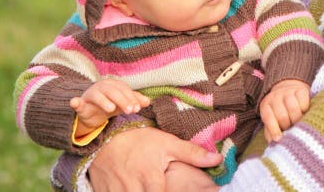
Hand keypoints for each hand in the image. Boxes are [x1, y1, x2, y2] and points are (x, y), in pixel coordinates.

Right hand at [70, 78, 150, 134]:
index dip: (131, 98)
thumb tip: (148, 102)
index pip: (124, 89)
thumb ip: (135, 101)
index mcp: (113, 85)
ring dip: (104, 101)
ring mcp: (90, 95)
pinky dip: (76, 102)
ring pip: (97, 96)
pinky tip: (75, 102)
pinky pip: (77, 103)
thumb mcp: (123, 104)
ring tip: (111, 109)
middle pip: (113, 91)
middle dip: (122, 100)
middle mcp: (101, 87)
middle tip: (130, 111)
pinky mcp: (80, 104)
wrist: (92, 114)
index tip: (137, 108)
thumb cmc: (110, 105)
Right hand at [89, 127, 222, 191]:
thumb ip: (192, 153)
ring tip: (147, 188)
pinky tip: (134, 189)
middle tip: (160, 187)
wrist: (105, 136)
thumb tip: (217, 159)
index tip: (174, 190)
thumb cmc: (139, 140)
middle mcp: (133, 188)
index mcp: (151, 178)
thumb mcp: (167, 143)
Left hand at [259, 79, 309, 142]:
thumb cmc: (281, 112)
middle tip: (292, 129)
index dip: (274, 130)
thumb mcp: (272, 120)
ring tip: (300, 123)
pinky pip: (304, 102)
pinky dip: (305, 110)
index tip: (279, 139)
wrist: (289, 90)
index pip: (268, 118)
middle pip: (282, 115)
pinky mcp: (301, 90)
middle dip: (288, 126)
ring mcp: (288, 92)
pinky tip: (305, 112)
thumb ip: (271, 132)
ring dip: (298, 119)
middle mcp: (275, 96)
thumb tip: (274, 143)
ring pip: (293, 109)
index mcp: (266, 105)